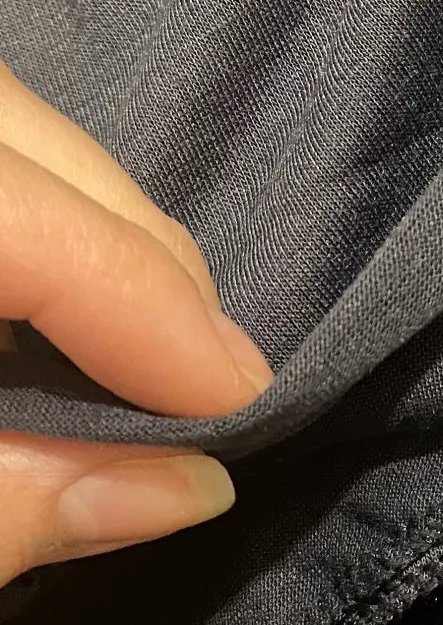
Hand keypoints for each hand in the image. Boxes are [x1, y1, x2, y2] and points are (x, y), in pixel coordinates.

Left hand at [0, 58, 271, 587]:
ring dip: (83, 218)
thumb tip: (184, 484)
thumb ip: (7, 506)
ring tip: (142, 342)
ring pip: (0, 118)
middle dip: (129, 236)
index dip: (138, 297)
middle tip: (208, 369)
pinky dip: (26, 207)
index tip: (237, 397)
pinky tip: (50, 307)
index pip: (8, 213)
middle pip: (14, 126)